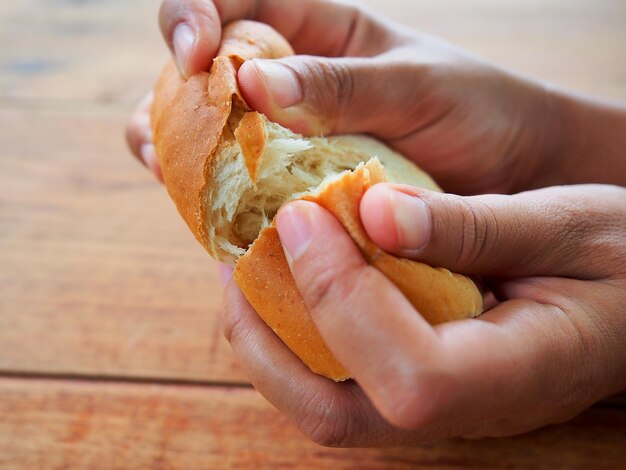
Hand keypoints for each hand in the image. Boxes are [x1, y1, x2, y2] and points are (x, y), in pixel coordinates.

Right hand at [127, 0, 625, 192]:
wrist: (510, 173)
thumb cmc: (474, 111)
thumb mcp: (415, 86)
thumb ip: (338, 84)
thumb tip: (251, 85)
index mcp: (315, 29)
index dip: (194, 13)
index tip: (196, 56)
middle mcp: (289, 78)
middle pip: (197, 67)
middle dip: (167, 90)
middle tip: (159, 132)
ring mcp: (285, 134)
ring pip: (203, 127)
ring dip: (171, 144)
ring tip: (164, 168)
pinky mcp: (292, 184)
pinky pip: (235, 182)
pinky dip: (210, 193)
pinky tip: (202, 208)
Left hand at [222, 183, 625, 445]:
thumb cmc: (615, 262)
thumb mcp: (567, 225)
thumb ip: (474, 229)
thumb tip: (372, 215)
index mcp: (514, 376)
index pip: (408, 375)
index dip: (341, 298)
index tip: (303, 215)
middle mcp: (463, 411)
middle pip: (337, 414)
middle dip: (269, 336)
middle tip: (244, 255)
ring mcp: (433, 408)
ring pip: (323, 404)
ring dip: (267, 339)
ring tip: (250, 266)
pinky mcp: (414, 385)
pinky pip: (335, 378)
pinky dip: (293, 332)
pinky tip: (290, 277)